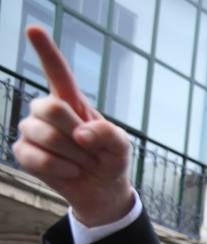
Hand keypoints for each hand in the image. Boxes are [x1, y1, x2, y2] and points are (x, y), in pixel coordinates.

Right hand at [12, 26, 133, 225]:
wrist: (101, 189)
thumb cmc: (110, 159)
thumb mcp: (121, 146)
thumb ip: (109, 134)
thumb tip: (80, 134)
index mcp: (71, 100)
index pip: (57, 71)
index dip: (45, 50)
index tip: (33, 29)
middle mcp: (46, 110)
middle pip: (51, 108)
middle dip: (75, 133)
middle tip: (89, 150)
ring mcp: (31, 130)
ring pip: (45, 136)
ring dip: (72, 156)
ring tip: (81, 162)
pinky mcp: (23, 151)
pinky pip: (38, 159)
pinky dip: (61, 169)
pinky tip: (69, 171)